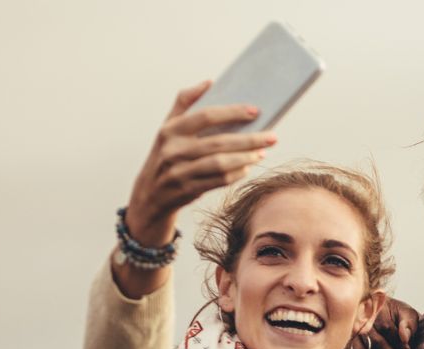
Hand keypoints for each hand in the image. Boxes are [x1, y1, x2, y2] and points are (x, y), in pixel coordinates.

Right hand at [123, 81, 277, 248]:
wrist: (151, 192)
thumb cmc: (167, 153)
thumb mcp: (168, 126)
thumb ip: (185, 102)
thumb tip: (209, 82)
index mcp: (170, 129)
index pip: (205, 116)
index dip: (232, 112)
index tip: (255, 111)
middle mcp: (173, 150)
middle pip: (219, 142)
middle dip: (250, 139)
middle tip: (272, 136)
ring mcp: (180, 171)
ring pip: (221, 163)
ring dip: (246, 157)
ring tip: (262, 152)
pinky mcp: (189, 189)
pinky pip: (219, 181)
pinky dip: (237, 173)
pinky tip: (248, 167)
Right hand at [351, 296, 420, 348]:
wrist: (379, 310)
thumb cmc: (395, 314)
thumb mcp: (406, 313)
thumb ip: (408, 324)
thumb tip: (405, 338)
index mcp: (375, 310)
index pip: (386, 328)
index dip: (398, 343)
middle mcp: (360, 321)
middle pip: (374, 342)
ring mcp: (352, 333)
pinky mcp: (348, 344)